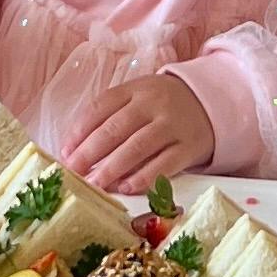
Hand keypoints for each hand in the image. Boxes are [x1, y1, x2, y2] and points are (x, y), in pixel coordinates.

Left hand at [65, 75, 216, 193]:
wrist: (211, 103)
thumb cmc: (163, 105)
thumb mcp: (139, 96)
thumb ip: (111, 115)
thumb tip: (76, 149)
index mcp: (136, 89)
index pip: (102, 106)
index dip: (80, 130)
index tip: (65, 151)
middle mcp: (154, 104)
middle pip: (116, 128)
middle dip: (90, 152)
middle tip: (73, 171)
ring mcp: (173, 125)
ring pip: (138, 147)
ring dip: (112, 168)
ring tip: (94, 184)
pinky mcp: (189, 146)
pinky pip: (165, 164)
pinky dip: (144, 177)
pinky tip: (127, 188)